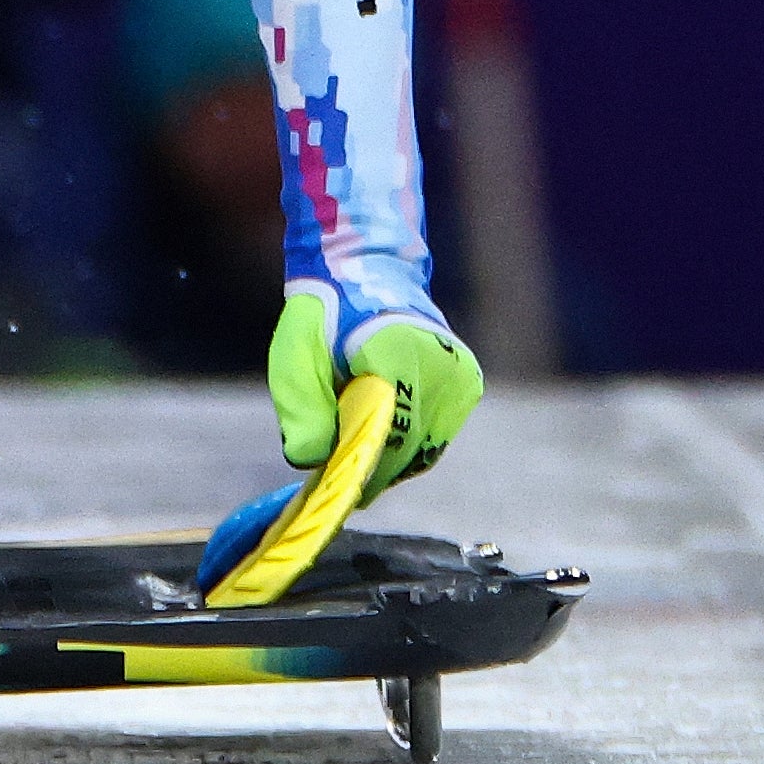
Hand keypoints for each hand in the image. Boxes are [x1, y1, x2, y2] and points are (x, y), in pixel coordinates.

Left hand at [267, 292, 482, 503]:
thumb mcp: (295, 354)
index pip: (386, 437)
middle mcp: (442, 368)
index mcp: (399, 355)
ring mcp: (460, 377)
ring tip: (360, 450)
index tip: (339, 492)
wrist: (365, 271)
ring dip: (394, 457)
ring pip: (427, 447)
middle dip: (375, 468)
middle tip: (344, 482)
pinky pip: (437, 434)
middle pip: (409, 448)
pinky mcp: (467, 384)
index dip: (362, 471)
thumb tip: (313, 460)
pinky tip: (383, 435)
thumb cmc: (324, 314)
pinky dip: (410, 443)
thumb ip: (301, 407)